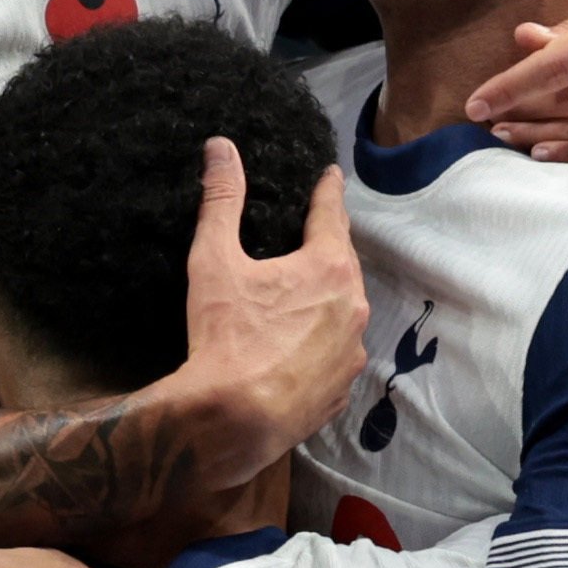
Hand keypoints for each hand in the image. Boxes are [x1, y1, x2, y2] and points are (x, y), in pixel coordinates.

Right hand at [162, 139, 368, 483]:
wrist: (233, 420)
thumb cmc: (224, 336)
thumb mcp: (214, 260)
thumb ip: (221, 199)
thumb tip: (220, 147)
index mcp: (328, 268)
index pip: (331, 214)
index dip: (327, 192)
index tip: (329, 176)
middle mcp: (353, 307)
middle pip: (343, 263)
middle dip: (329, 245)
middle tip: (314, 232)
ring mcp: (352, 352)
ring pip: (345, 311)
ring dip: (328, 298)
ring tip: (304, 294)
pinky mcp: (341, 390)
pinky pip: (336, 354)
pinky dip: (322, 344)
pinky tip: (300, 347)